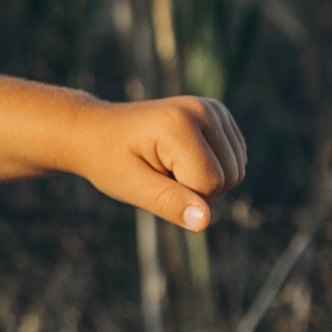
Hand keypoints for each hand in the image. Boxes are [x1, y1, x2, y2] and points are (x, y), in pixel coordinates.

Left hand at [82, 92, 246, 231]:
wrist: (95, 130)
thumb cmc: (109, 160)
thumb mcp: (131, 187)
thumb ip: (169, 203)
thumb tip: (205, 222)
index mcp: (179, 124)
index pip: (210, 183)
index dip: (184, 197)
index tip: (152, 181)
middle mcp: (203, 110)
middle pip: (229, 176)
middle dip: (197, 190)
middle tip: (158, 174)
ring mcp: (214, 109)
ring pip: (236, 169)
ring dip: (205, 180)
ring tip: (167, 165)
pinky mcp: (218, 114)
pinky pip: (235, 160)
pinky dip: (212, 168)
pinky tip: (181, 158)